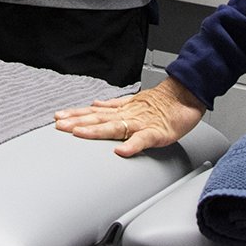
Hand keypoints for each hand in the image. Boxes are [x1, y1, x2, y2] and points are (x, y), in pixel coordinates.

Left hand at [54, 76, 205, 156]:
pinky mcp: (157, 133)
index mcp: (122, 111)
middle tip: (60, 125)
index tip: (58, 117)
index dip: (76, 114)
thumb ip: (114, 106)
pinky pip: (143, 140)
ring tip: (79, 133)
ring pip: (115, 127)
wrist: (186, 95)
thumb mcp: (134, 103)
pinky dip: (132, 145)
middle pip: (99, 119)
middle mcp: (128, 115)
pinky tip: (121, 150)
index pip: (94, 112)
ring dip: (96, 130)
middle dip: (78, 122)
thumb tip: (95, 105)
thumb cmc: (163, 103)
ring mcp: (142, 124)